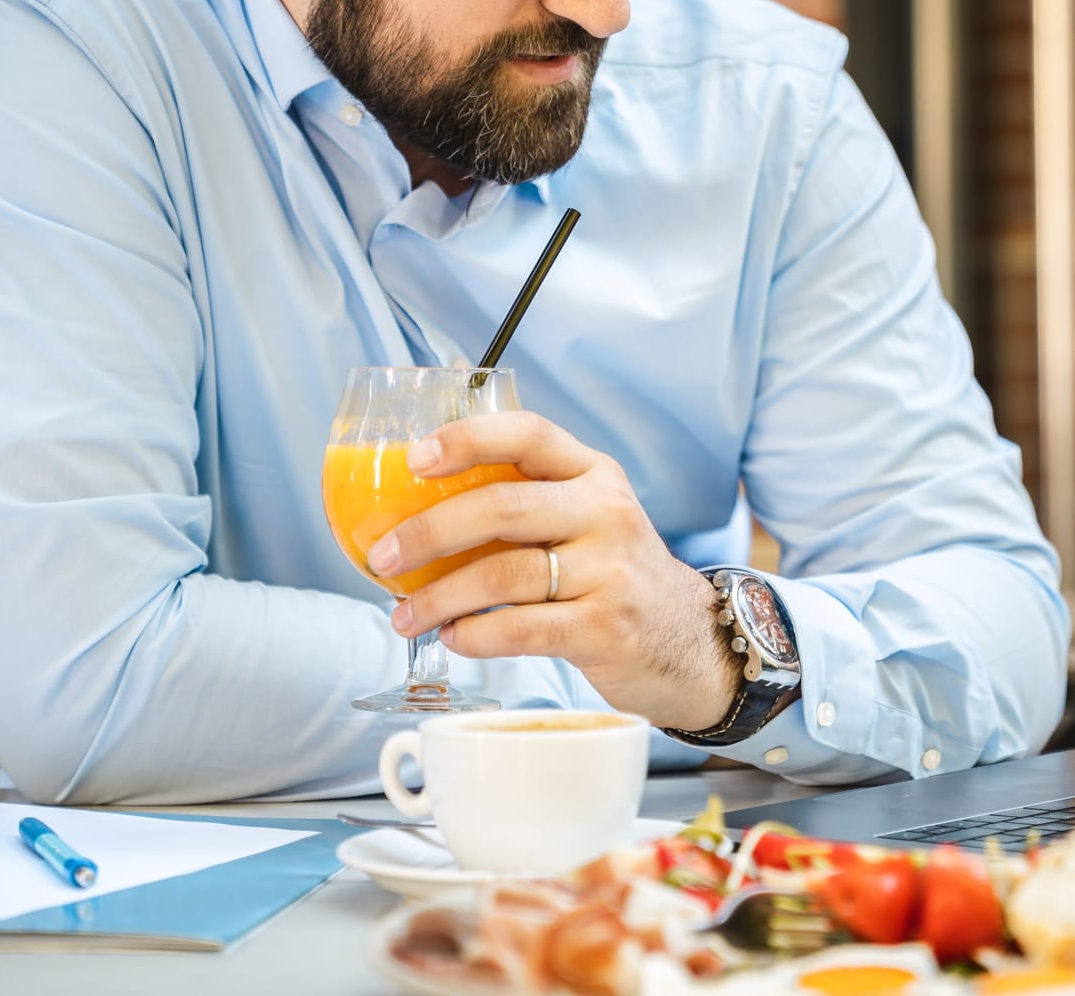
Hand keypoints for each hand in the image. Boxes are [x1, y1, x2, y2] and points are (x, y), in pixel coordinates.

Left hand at [367, 411, 742, 730]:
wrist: (692, 641)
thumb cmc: (614, 575)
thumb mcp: (587, 519)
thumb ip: (525, 504)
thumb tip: (413, 514)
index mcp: (593, 473)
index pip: (528, 433)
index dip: (467, 438)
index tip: (415, 458)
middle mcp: (606, 512)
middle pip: (503, 507)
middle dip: (430, 531)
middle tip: (382, 555)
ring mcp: (610, 570)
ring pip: (504, 574)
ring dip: (440, 598)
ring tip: (404, 616)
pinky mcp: (607, 627)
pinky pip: (522, 628)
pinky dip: (475, 635)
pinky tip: (454, 638)